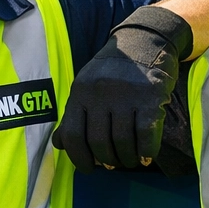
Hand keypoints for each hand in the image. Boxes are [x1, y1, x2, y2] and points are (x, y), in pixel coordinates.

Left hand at [55, 6, 192, 173]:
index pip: (72, 135)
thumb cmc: (112, 69)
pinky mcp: (150, 97)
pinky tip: (147, 154)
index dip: (79, 158)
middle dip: (107, 160)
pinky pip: (146, 134)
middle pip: (99, 142)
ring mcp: (125, 95)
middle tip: (113, 164)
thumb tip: (59, 144)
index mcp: (80, 92)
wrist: (145, 39)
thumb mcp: (86, 85)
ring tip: (131, 160)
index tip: (88, 168)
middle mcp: (99, 94)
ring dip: (127, 158)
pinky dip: (147, 150)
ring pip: (122, 142)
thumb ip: (73, 114)